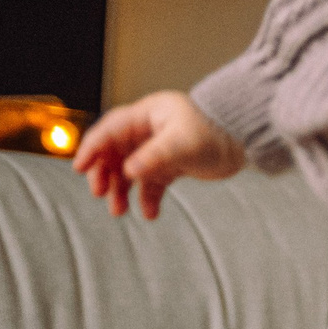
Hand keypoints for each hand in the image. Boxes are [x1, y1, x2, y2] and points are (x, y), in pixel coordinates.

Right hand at [70, 92, 245, 218]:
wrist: (248, 140)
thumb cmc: (218, 130)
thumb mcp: (183, 143)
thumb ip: (155, 156)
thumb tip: (128, 172)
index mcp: (148, 114)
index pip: (110, 130)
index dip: (93, 148)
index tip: (79, 168)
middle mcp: (150, 130)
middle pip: (115, 152)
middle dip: (104, 174)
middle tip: (100, 194)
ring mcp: (160, 148)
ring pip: (130, 171)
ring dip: (122, 191)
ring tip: (119, 212)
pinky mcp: (172, 165)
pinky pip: (152, 183)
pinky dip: (149, 198)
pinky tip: (150, 214)